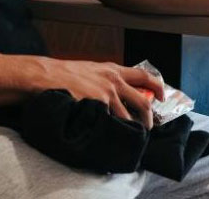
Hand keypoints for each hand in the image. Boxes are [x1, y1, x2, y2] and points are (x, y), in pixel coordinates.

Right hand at [39, 58, 164, 128]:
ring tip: (127, 138)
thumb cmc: (63, 73)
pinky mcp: (97, 106)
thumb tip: (117, 92)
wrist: (45, 75)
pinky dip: (113, 131)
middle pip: (142, 102)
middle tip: (148, 127)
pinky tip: (110, 137)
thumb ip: (106, 78)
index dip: (157, 87)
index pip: (144, 76)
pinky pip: (111, 123)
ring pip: (128, 118)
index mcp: (112, 70)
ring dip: (130, 130)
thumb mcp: (90, 69)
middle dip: (148, 119)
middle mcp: (113, 81)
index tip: (162, 96)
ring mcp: (106, 94)